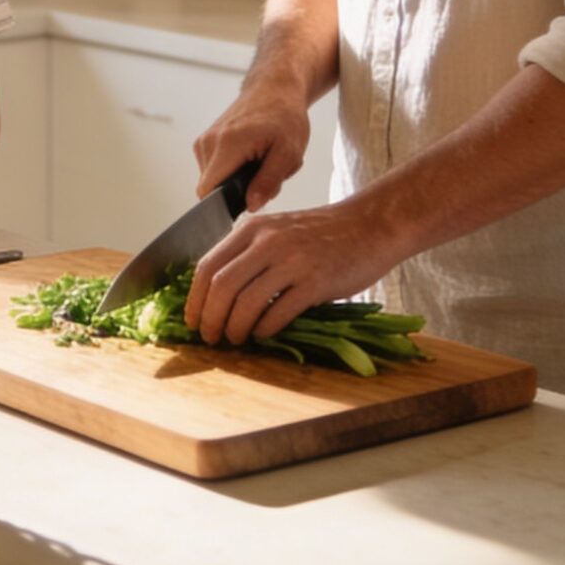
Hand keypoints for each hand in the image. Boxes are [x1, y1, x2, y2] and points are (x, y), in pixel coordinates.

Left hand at [182, 199, 405, 346]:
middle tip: (210, 337)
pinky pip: (279, 312)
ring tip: (235, 339)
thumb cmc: (323, 233)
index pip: (207, 266)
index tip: (192, 321)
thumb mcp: (278, 231)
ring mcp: (292, 261)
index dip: (194, 299)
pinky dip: (265, 329)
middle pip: (221, 287)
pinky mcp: (316, 281)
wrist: (372, 225)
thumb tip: (218, 294)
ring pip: (247, 302)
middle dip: (210, 318)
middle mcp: (267, 242)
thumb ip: (249, 254)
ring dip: (235, 328)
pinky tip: (264, 334)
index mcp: (252, 229)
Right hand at [191, 86, 313, 212]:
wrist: (274, 89)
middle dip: (239, 191)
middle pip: (213, 189)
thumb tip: (250, 205)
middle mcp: (208, 142)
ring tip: (259, 162)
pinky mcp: (205, 141)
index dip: (224, 205)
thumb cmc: (284, 116)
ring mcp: (204, 141)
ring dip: (237, 180)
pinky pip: (214, 170)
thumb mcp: (289, 152)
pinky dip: (232, 170)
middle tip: (265, 173)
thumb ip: (268, 181)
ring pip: (214, 181)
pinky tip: (250, 156)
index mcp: (227, 145)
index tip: (246, 201)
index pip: (208, 192)